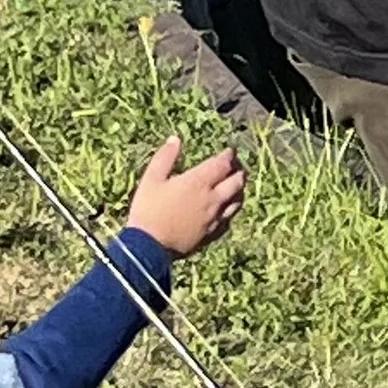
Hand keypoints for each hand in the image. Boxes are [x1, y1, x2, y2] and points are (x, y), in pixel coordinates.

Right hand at [125, 135, 246, 258]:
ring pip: (238, 201)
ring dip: (239, 190)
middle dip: (239, 170)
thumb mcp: (151, 179)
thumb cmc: (148, 210)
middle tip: (235, 165)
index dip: (229, 155)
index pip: (223, 164)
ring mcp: (215, 219)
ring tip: (235, 185)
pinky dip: (231, 210)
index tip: (229, 151)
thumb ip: (165, 157)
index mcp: (198, 182)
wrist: (149, 248)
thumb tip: (175, 139)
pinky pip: (229, 220)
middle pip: (237, 182)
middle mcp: (212, 199)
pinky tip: (226, 209)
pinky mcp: (212, 234)